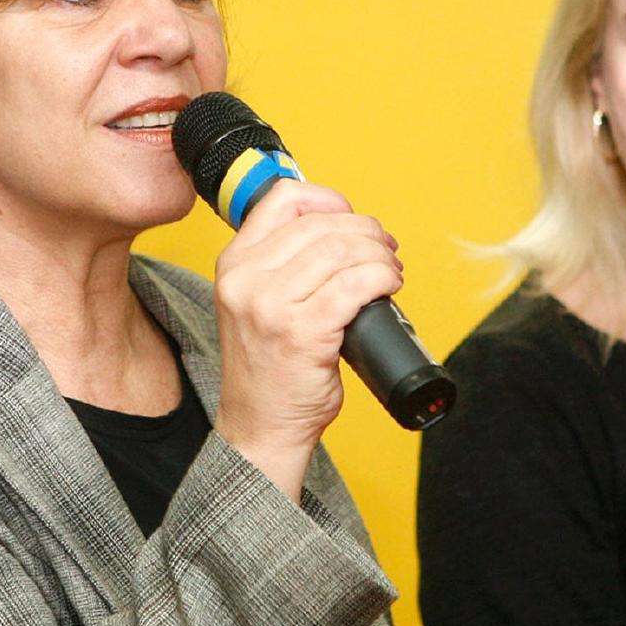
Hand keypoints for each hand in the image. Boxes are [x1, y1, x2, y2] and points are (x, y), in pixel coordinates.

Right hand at [211, 180, 402, 497]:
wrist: (261, 426)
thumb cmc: (270, 369)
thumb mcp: (257, 303)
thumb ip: (281, 265)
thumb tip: (340, 229)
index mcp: (234, 264)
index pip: (282, 199)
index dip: (329, 200)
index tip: (351, 218)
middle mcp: (247, 279)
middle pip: (323, 224)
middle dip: (367, 232)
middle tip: (386, 251)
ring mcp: (272, 305)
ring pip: (344, 250)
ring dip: (380, 255)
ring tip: (391, 271)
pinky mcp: (303, 332)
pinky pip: (356, 285)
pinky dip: (383, 278)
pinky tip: (389, 287)